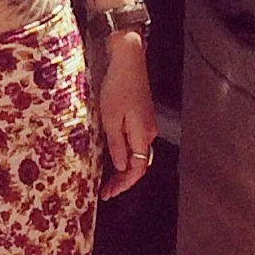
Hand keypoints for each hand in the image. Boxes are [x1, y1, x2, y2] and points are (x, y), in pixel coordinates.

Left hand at [96, 32, 158, 198]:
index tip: (108, 193)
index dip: (123, 184)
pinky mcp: (142, 117)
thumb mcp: (110, 118)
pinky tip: (113, 157)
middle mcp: (149, 132)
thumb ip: (117, 144)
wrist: (128, 60)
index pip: (137, 169)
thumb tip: (121, 166)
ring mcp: (147, 125)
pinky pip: (135, 143)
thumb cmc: (117, 86)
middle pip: (140, 164)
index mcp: (143, 134)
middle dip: (123, 180)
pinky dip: (125, 155)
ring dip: (124, 169)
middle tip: (105, 191)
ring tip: (107, 180)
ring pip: (138, 154)